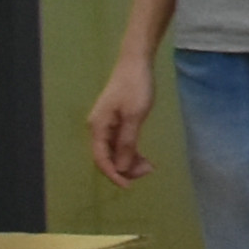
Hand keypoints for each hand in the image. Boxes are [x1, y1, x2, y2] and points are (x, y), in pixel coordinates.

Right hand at [84, 59, 155, 187]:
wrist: (136, 62)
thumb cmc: (135, 87)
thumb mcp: (134, 116)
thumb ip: (126, 143)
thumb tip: (120, 168)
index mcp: (98, 127)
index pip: (101, 159)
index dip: (114, 175)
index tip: (129, 186)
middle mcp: (99, 128)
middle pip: (108, 157)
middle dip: (126, 168)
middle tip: (148, 171)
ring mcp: (107, 124)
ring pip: (116, 151)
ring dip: (130, 161)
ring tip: (150, 166)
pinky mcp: (117, 120)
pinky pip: (121, 142)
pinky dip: (132, 151)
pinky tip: (144, 157)